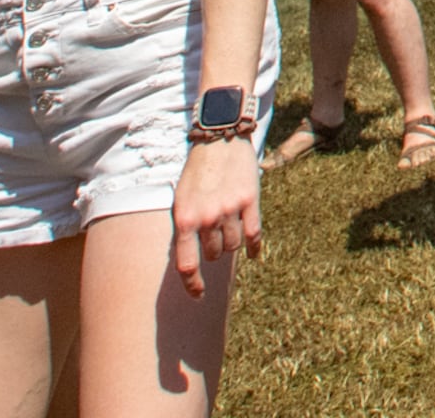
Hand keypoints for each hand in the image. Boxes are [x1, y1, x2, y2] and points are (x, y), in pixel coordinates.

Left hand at [171, 138, 260, 295]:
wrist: (218, 138)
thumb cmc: (196, 172)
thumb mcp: (181, 199)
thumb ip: (186, 228)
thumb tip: (191, 259)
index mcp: (184, 219)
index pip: (187, 264)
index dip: (192, 284)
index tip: (198, 295)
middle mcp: (206, 218)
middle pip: (214, 254)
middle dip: (214, 249)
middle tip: (214, 234)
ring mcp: (229, 210)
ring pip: (234, 246)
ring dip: (231, 242)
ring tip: (229, 226)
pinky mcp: (250, 201)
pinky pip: (254, 235)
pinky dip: (254, 247)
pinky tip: (254, 255)